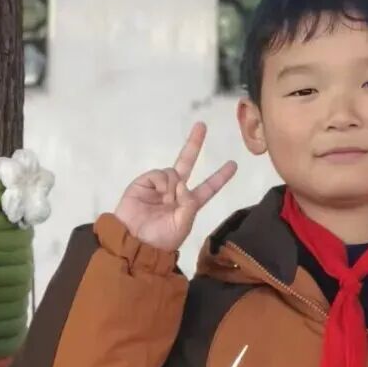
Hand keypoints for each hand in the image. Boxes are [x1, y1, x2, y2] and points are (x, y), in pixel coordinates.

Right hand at [112, 122, 237, 252]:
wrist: (133, 241)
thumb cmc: (160, 240)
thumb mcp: (182, 227)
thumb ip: (188, 205)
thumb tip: (182, 183)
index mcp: (188, 204)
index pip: (208, 188)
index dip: (220, 177)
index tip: (233, 165)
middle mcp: (175, 192)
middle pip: (187, 164)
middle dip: (194, 144)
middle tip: (202, 125)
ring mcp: (160, 186)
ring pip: (174, 171)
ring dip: (174, 183)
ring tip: (166, 200)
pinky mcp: (144, 183)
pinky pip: (160, 174)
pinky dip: (162, 181)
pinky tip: (159, 192)